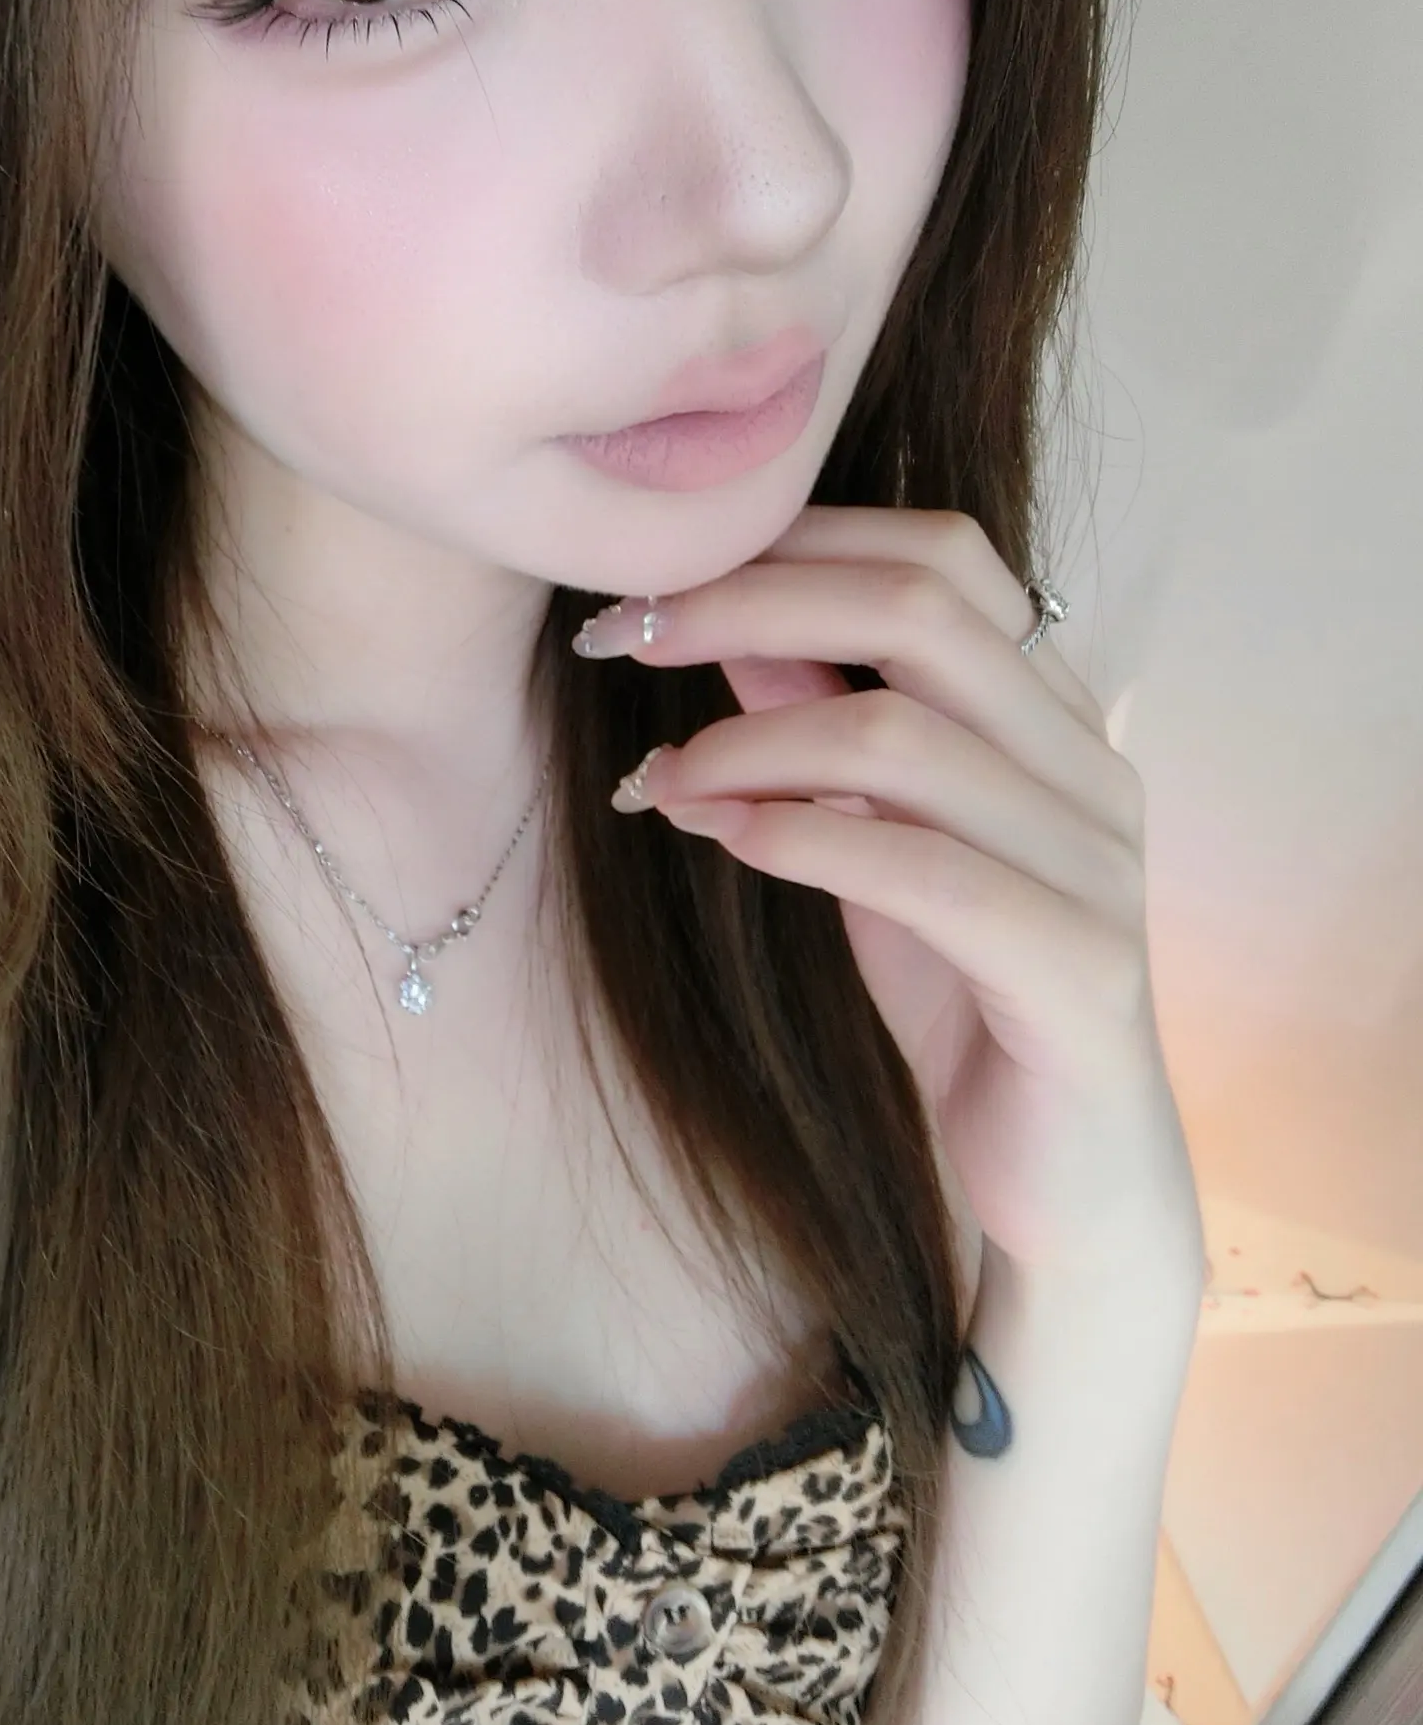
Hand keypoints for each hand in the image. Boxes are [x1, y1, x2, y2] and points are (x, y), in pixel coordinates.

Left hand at [573, 506, 1201, 1287]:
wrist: (1065, 1181)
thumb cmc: (966, 997)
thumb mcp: (874, 842)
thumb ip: (822, 727)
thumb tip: (728, 622)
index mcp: (1055, 715)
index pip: (942, 555)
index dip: (794, 543)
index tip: (656, 577)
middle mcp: (1092, 766)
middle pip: (922, 609)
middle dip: (750, 604)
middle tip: (626, 637)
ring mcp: (1099, 865)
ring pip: (907, 736)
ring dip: (748, 741)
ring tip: (660, 775)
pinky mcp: (1080, 969)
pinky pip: (927, 871)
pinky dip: (805, 838)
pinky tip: (723, 838)